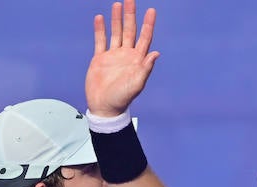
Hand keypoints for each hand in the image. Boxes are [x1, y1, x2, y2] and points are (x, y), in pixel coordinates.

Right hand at [86, 0, 158, 117]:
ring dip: (117, 19)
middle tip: (130, 0)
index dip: (148, 24)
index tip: (151, 10)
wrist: (105, 107)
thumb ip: (146, 68)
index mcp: (137, 60)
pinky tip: (100, 18)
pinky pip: (100, 41)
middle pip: (130, 31)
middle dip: (131, 15)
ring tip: (117, 4)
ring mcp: (113, 56)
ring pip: (116, 33)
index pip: (144, 38)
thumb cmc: (122, 98)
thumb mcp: (136, 84)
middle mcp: (126, 55)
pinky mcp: (100, 59)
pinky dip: (100, 30)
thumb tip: (156, 53)